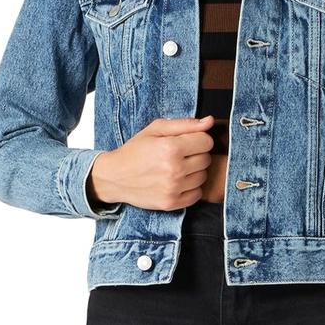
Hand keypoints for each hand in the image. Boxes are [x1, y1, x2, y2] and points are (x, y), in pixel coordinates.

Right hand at [87, 115, 214, 209]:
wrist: (114, 177)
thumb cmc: (135, 150)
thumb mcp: (155, 130)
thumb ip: (184, 124)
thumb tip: (210, 121)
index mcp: (171, 147)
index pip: (207, 141)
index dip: (198, 139)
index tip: (187, 142)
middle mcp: (174, 169)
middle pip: (206, 159)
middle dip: (196, 155)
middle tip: (179, 155)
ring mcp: (173, 188)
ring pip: (203, 177)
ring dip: (194, 172)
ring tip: (176, 168)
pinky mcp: (172, 203)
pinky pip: (197, 194)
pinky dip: (191, 188)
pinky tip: (177, 182)